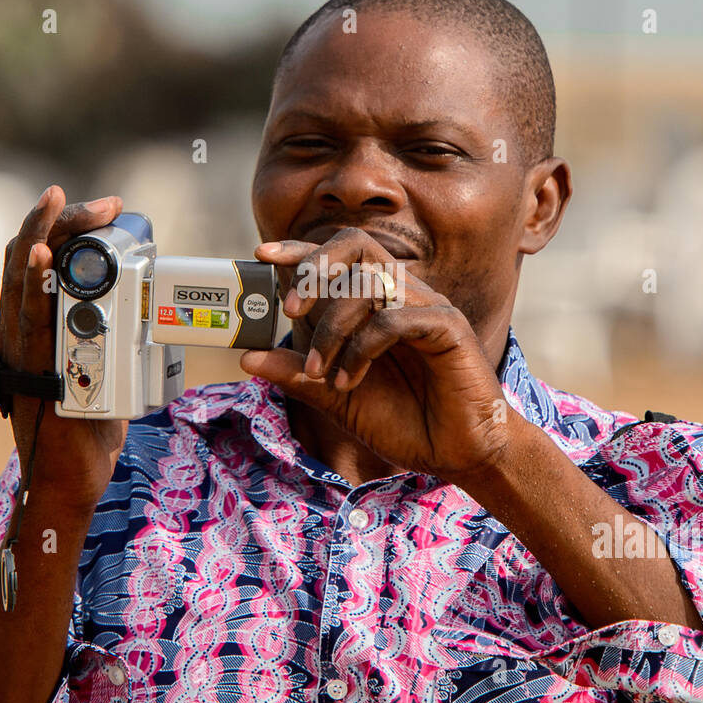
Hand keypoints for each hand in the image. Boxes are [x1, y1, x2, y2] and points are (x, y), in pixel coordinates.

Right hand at [0, 185, 126, 511]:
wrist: (69, 479)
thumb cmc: (85, 428)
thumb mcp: (95, 367)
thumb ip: (106, 337)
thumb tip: (146, 314)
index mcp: (29, 326)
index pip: (37, 258)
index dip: (65, 225)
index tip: (107, 208)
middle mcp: (16, 330)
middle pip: (28, 255)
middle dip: (63, 219)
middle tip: (105, 202)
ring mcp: (21, 348)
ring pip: (21, 277)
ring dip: (42, 233)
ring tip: (58, 201)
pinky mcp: (33, 370)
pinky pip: (31, 320)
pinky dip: (34, 283)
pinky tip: (42, 255)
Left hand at [240, 229, 511, 482]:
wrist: (456, 457)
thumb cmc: (405, 424)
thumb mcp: (336, 399)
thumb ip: (297, 375)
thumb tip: (246, 357)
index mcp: (379, 304)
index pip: (340, 257)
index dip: (302, 249)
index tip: (262, 254)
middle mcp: (404, 295)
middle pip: (357, 246)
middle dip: (317, 268)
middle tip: (291, 308)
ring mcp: (427, 308)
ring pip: (370, 283)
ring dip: (333, 327)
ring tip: (321, 371)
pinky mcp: (448, 328)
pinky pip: (395, 318)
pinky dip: (362, 347)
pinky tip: (350, 380)